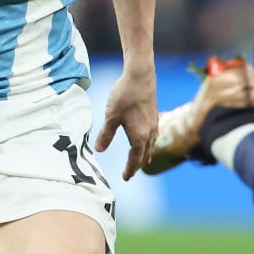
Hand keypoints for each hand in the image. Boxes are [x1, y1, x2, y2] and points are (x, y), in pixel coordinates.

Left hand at [95, 66, 157, 180]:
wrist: (140, 76)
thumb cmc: (124, 95)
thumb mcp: (111, 116)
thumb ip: (106, 135)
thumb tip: (99, 150)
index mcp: (139, 136)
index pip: (135, 158)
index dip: (130, 169)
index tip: (125, 177)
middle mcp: (149, 133)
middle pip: (144, 154)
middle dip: (137, 165)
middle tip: (130, 173)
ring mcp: (154, 124)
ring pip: (151, 145)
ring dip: (145, 155)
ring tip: (143, 161)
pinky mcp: (154, 115)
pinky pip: (154, 136)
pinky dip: (150, 143)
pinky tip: (148, 140)